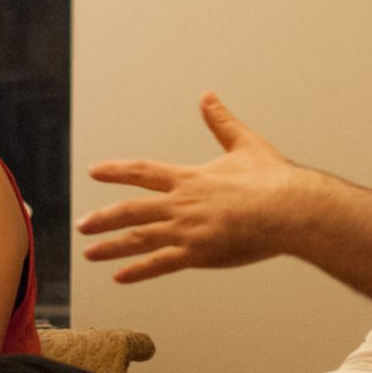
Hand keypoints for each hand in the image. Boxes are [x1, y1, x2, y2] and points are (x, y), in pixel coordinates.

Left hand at [79, 93, 306, 282]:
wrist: (290, 210)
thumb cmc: (273, 178)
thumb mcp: (244, 144)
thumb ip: (221, 122)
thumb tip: (207, 96)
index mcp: (190, 178)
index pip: (144, 171)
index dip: (117, 170)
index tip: (94, 171)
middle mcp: (182, 203)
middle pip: (132, 210)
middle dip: (104, 218)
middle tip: (81, 224)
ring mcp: (188, 230)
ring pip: (140, 239)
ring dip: (111, 246)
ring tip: (89, 252)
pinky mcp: (199, 254)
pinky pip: (161, 264)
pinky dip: (138, 270)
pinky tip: (120, 276)